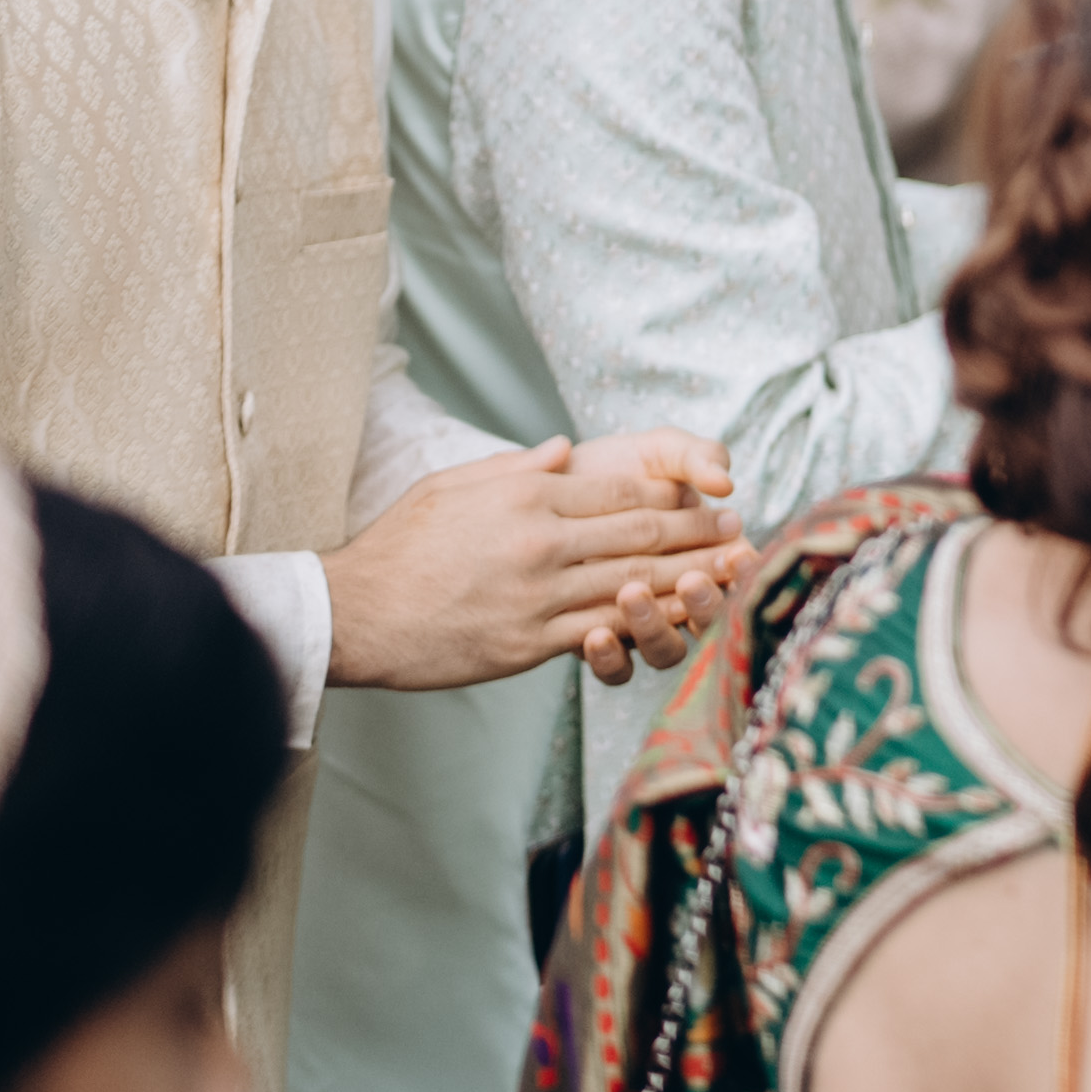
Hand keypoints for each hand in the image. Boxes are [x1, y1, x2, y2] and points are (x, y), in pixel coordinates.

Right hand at [325, 435, 743, 692]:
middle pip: (640, 531)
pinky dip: (650, 624)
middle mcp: (541, 540)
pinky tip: (682, 620)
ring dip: (689, 576)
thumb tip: (566, 450)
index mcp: (527, 495)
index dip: (672, 493)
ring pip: (633, 581)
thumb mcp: (453, 486)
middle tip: (735, 530)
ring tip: (729, 570)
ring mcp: (539, 593)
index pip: (619, 489)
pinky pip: (605, 630)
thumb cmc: (399, 547)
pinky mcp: (530, 641)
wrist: (354, 613)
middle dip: (696, 531)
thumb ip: (516, 466)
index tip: (705, 495)